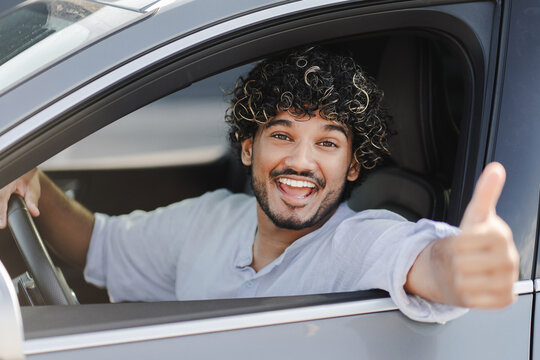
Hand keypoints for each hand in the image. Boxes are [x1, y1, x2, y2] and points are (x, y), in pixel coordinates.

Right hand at [0, 168, 40, 228]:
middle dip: (0, 214)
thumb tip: (34, 213)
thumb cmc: (28, 178)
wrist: (24, 169)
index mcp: (7, 184)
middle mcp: (0, 184)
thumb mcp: (33, 189)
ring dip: (1, 210)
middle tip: (3, 224)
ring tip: (2, 220)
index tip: (2, 225)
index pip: (1, 199)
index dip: (1, 214)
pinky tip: (2, 214)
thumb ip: (32, 201)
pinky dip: (1, 208)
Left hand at [445, 162, 518, 307]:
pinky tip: (473, 284)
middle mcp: (510, 260)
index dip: (455, 242)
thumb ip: (485, 192)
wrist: (476, 264)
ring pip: (464, 283)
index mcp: (501, 236)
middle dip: (455, 261)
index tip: (464, 240)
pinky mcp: (504, 300)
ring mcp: (509, 281)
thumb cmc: (474, 238)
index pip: (461, 243)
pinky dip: (466, 294)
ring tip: (467, 270)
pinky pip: (472, 300)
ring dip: (458, 278)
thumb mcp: (475, 214)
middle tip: (464, 257)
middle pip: (460, 264)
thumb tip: (496, 168)